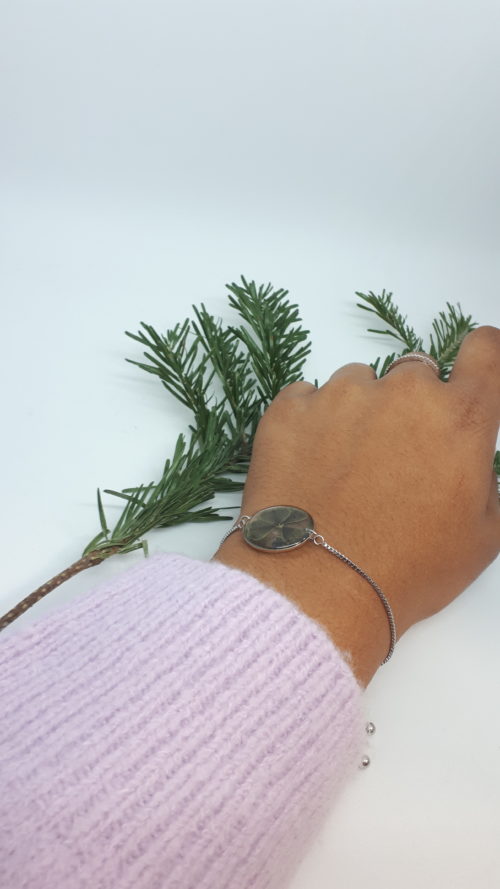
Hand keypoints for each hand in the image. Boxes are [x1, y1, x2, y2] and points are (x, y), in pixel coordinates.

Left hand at [213, 327, 499, 684]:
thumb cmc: (408, 570)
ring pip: (358, 384)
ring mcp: (340, 395)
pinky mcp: (289, 409)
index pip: (485, 351)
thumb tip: (468, 457)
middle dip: (411, 405)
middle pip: (416, 372)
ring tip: (344, 469)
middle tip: (394, 457)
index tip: (472, 368)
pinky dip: (310, 424)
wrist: (319, 591)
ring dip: (357, 413)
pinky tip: (309, 468)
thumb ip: (485, 478)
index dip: (481, 355)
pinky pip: (307, 399)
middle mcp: (403, 391)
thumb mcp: (483, 536)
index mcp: (460, 417)